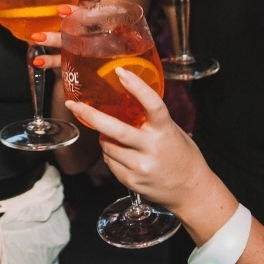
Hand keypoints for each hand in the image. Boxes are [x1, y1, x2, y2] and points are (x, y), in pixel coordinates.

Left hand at [31, 0, 101, 68]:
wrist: (81, 58)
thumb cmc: (72, 23)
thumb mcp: (69, 8)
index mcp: (92, 10)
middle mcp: (91, 27)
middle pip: (87, 19)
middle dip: (75, 14)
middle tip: (61, 10)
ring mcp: (84, 45)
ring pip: (73, 42)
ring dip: (54, 39)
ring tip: (37, 37)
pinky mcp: (75, 62)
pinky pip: (63, 61)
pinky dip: (50, 61)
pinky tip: (38, 60)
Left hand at [65, 68, 209, 214]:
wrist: (190, 191)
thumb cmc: (181, 155)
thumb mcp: (172, 131)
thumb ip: (150, 120)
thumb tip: (122, 101)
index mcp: (166, 130)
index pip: (152, 104)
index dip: (137, 86)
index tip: (120, 72)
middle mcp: (152, 148)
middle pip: (116, 130)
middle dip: (91, 116)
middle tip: (73, 104)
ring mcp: (140, 167)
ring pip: (107, 146)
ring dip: (104, 138)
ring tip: (116, 138)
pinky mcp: (131, 181)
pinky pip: (109, 162)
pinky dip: (110, 155)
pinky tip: (122, 155)